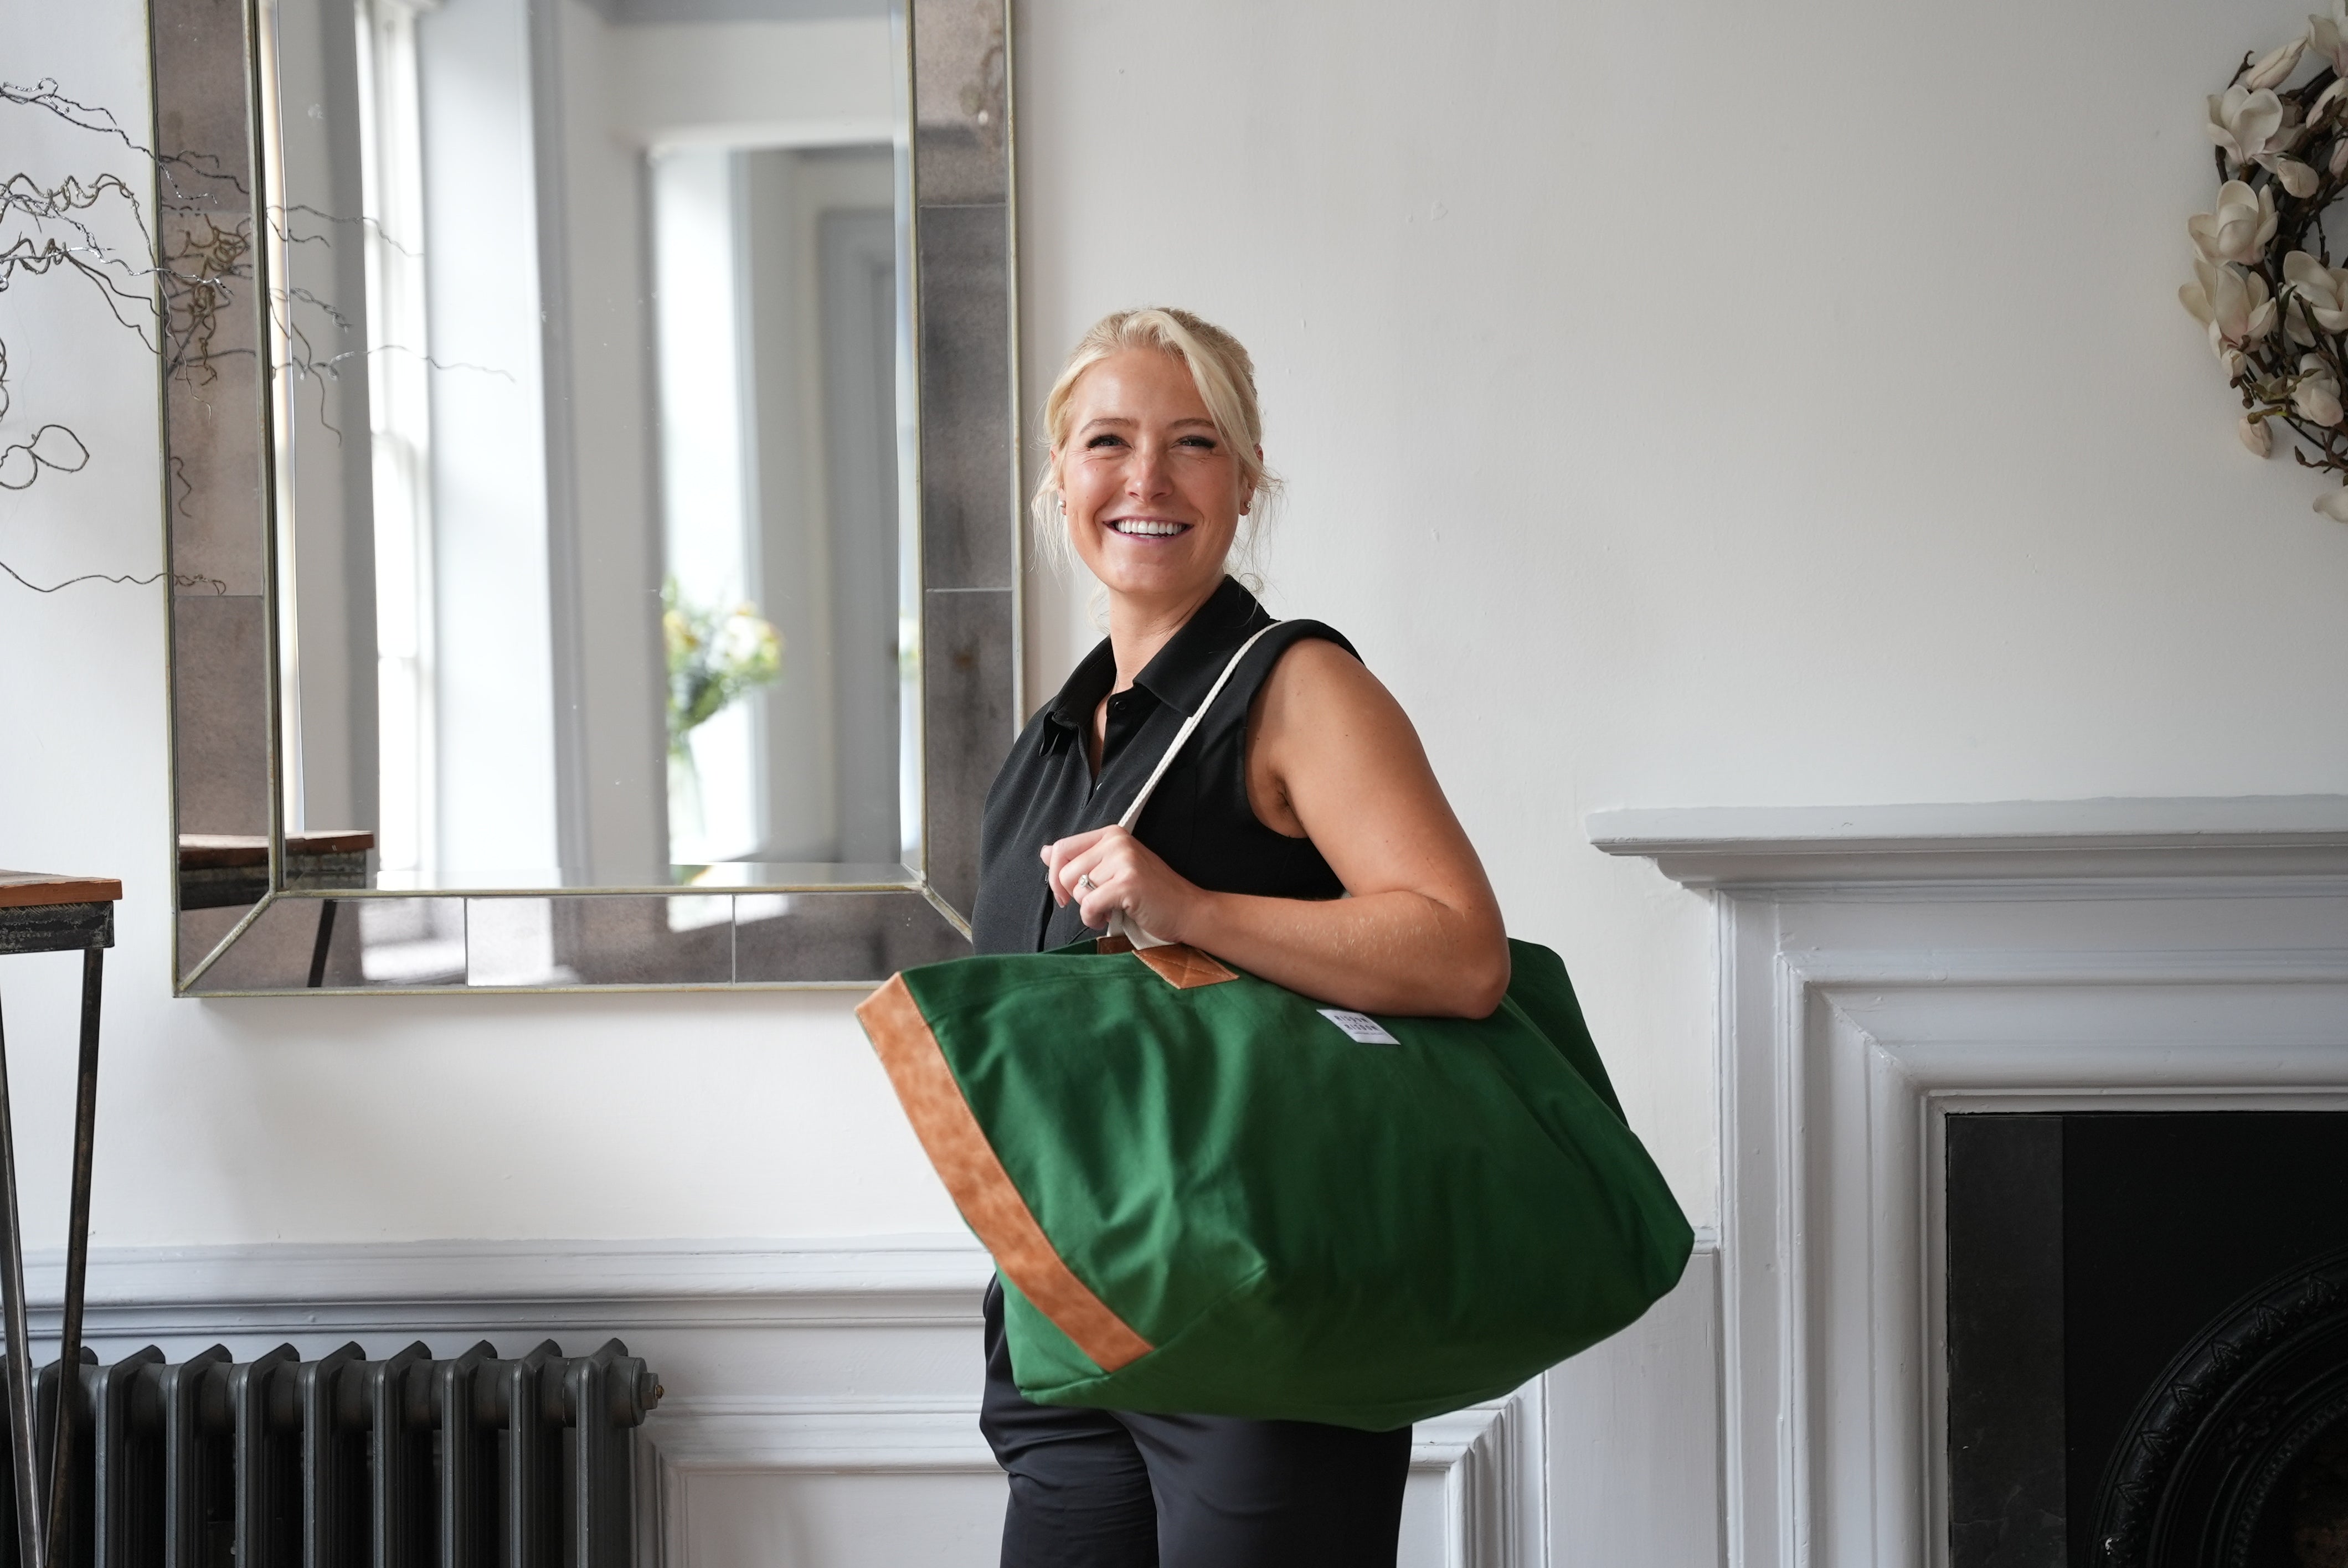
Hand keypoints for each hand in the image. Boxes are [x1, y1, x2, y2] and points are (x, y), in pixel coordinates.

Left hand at [1041, 826, 1206, 939]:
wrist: (1186, 910)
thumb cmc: (1149, 894)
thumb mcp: (1112, 869)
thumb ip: (1080, 859)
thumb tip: (1045, 852)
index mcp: (1111, 835)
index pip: (1062, 848)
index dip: (1056, 876)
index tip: (1066, 895)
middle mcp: (1116, 842)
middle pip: (1067, 873)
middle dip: (1076, 897)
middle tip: (1099, 903)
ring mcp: (1124, 860)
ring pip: (1079, 891)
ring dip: (1089, 909)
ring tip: (1111, 909)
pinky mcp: (1128, 882)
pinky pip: (1090, 905)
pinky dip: (1094, 919)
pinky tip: (1111, 918)